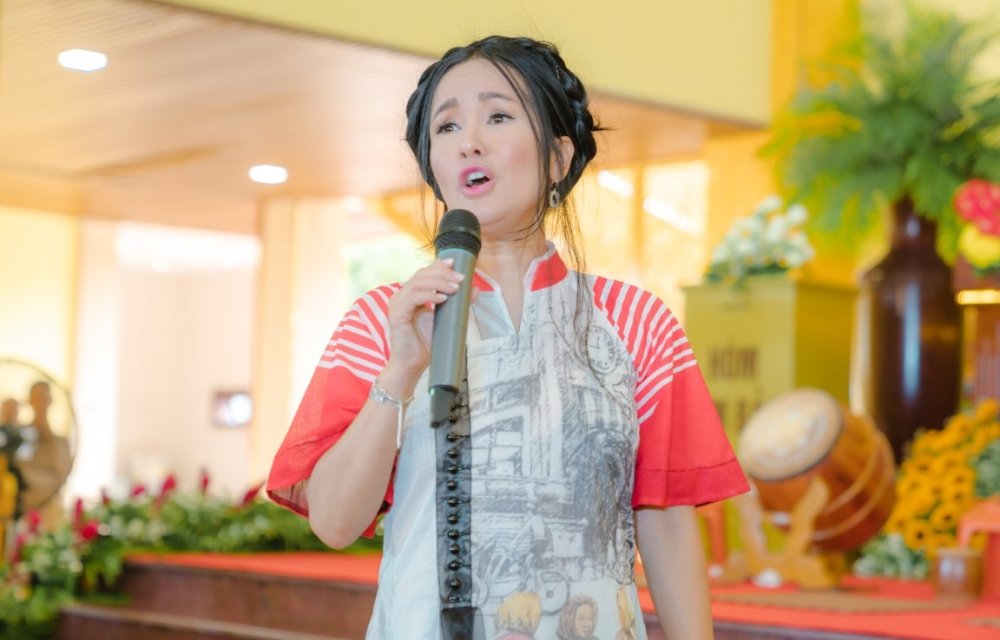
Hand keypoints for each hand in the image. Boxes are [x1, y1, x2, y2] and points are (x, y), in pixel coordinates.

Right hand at [384, 258, 464, 380]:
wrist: (413, 365)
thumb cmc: (426, 344)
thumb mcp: (446, 319)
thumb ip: (458, 304)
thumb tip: (475, 290)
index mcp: (409, 295)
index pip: (423, 273)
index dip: (438, 265)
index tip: (454, 262)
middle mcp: (401, 297)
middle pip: (421, 275)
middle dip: (443, 274)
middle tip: (461, 279)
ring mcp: (396, 304)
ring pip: (417, 283)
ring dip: (439, 283)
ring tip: (455, 288)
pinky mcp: (396, 315)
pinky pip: (413, 298)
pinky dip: (429, 295)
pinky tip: (443, 298)